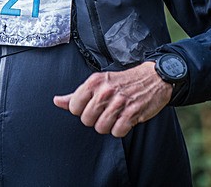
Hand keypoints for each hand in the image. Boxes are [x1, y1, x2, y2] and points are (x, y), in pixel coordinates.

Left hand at [53, 61, 171, 137]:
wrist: (153, 77)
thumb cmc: (123, 82)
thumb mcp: (98, 83)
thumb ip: (76, 94)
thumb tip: (57, 101)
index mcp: (94, 82)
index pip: (74, 107)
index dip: (81, 111)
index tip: (91, 107)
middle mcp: (105, 91)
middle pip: (86, 120)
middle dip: (95, 119)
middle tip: (106, 111)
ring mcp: (119, 101)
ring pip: (101, 128)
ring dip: (108, 125)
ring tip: (116, 115)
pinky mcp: (133, 112)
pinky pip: (117, 132)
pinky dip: (121, 129)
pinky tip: (125, 119)